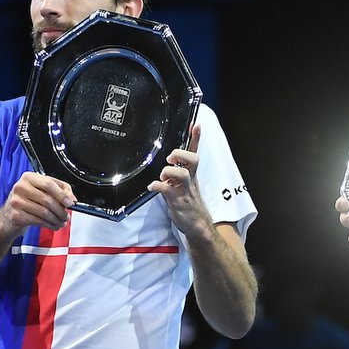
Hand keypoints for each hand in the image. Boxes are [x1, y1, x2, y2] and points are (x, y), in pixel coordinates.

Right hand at [3, 171, 73, 231]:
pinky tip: (53, 225)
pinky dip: (49, 225)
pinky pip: (38, 221)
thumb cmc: (27, 201)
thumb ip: (59, 190)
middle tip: (66, 216)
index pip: (48, 183)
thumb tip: (71, 199)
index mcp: (28, 177)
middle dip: (60, 210)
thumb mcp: (42, 190)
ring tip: (61, 222)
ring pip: (44, 212)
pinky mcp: (16, 215)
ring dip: (56, 219)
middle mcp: (20, 187)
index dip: (61, 194)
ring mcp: (16, 202)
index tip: (70, 202)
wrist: (8, 216)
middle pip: (47, 200)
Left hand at [147, 123, 213, 238]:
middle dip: (182, 154)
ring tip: (162, 176)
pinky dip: (158, 186)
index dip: (196, 138)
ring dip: (169, 171)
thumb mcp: (184, 182)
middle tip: (171, 159)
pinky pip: (168, 191)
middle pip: (194, 159)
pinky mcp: (178, 201)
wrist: (196, 224)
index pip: (195, 152)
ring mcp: (185, 190)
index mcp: (191, 173)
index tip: (195, 124)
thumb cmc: (187, 200)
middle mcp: (190, 179)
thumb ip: (177, 171)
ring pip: (183, 175)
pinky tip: (152, 186)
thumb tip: (168, 160)